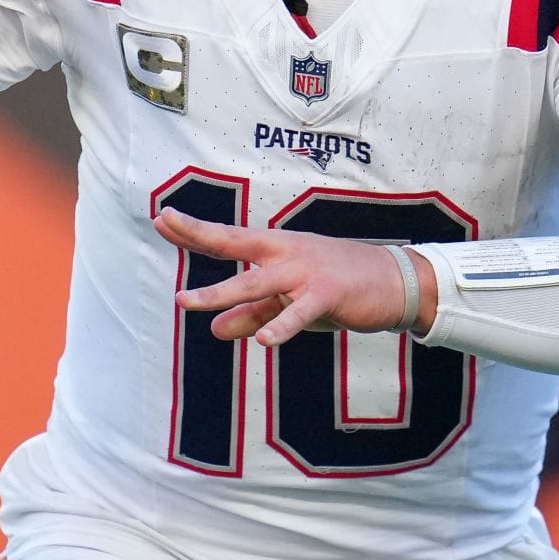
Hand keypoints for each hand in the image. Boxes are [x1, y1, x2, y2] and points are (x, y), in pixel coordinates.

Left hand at [152, 207, 427, 345]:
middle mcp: (288, 254)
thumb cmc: (339, 289)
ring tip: (187, 301)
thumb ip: (252, 314)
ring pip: (257, 283)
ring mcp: (307, 271)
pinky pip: (300, 312)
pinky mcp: (329, 293)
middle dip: (200, 235)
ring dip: (221, 292)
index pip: (229, 239)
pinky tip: (264, 341)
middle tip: (166, 223)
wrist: (395, 283)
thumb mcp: (291, 302)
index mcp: (278, 251)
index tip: (163, 218)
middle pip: (236, 244)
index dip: (195, 230)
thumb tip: (215, 329)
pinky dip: (282, 325)